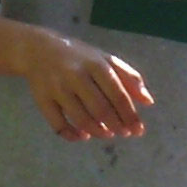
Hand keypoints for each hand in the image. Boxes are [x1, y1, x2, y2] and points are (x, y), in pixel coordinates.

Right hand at [22, 30, 150, 139]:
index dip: (130, 115)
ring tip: (106, 134)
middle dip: (116, 125)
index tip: (138, 129)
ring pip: (80, 118)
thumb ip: (129, 78)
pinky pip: (58, 124)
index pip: (118, 94)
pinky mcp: (42, 99)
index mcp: (95, 64)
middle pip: (100, 108)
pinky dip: (72, 135)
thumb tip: (148, 102)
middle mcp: (76, 75)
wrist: (38, 49)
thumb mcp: (105, 60)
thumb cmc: (80, 57)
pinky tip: (83, 136)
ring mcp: (57, 88)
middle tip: (124, 134)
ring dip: (97, 131)